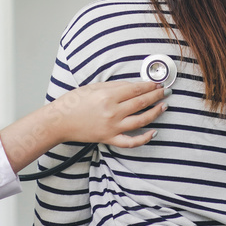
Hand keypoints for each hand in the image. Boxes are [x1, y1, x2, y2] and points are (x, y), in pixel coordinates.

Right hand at [0, 80, 166, 172]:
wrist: (60, 121)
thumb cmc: (73, 102)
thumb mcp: (93, 87)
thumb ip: (114, 86)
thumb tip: (133, 86)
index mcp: (108, 96)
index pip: (135, 89)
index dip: (149, 86)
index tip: (157, 83)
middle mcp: (112, 112)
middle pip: (141, 103)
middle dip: (156, 96)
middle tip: (164, 91)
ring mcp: (112, 127)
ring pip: (141, 120)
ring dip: (155, 112)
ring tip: (163, 106)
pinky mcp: (109, 138)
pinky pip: (131, 142)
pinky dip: (144, 138)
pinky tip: (153, 132)